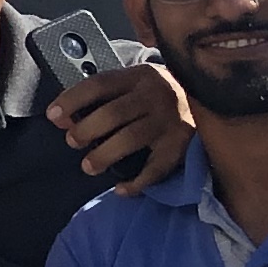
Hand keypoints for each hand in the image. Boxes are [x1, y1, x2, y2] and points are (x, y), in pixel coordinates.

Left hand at [52, 59, 193, 190]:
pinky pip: (156, 168)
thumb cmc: (161, 95)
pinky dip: (137, 182)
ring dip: (104, 155)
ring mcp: (170, 121)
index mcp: (139, 77)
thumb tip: (65, 118)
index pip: (99, 84)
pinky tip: (121, 189)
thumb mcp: (137, 83)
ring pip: (131, 139)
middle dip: (86, 130)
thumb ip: (106, 96)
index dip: (72, 100)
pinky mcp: (182, 145)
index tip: (53, 115)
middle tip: (73, 141)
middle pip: (113, 113)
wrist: (214, 99)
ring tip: (89, 166)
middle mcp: (156, 96)